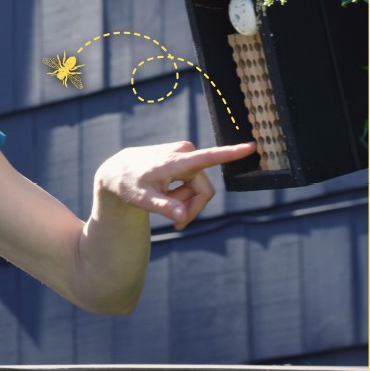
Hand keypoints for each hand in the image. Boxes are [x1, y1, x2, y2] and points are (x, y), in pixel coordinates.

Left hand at [94, 141, 253, 229]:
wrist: (118, 170)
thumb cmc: (129, 185)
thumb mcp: (142, 200)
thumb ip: (164, 208)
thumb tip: (182, 217)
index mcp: (176, 161)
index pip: (208, 157)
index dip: (231, 153)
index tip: (251, 146)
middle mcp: (184, 153)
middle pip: (205, 190)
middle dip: (192, 208)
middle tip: (176, 223)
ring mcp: (185, 153)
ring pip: (200, 188)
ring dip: (185, 201)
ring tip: (164, 201)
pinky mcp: (185, 156)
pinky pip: (195, 182)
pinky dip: (183, 194)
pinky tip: (166, 194)